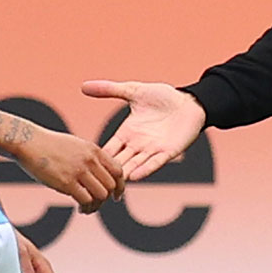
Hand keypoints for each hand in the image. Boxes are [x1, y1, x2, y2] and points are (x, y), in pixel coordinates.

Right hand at [12, 128, 122, 213]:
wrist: (29, 142)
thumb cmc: (50, 145)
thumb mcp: (76, 145)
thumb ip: (90, 158)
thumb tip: (100, 173)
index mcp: (94, 150)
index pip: (118, 170)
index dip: (120, 186)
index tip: (116, 196)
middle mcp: (90, 160)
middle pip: (111, 186)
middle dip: (107, 198)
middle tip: (97, 204)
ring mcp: (79, 171)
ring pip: (101, 195)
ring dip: (96, 206)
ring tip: (87, 208)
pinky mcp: (66, 182)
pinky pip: (86, 200)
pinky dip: (86, 207)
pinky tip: (80, 208)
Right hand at [83, 79, 206, 180]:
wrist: (189, 102)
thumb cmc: (163, 97)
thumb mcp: (133, 91)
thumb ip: (109, 90)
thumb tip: (83, 86)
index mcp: (127, 132)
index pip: (108, 148)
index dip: (97, 157)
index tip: (81, 166)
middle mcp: (137, 144)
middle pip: (118, 162)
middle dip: (107, 173)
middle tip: (92, 184)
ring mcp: (152, 149)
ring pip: (134, 165)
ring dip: (124, 176)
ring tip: (110, 186)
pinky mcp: (168, 152)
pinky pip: (154, 163)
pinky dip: (144, 170)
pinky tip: (134, 177)